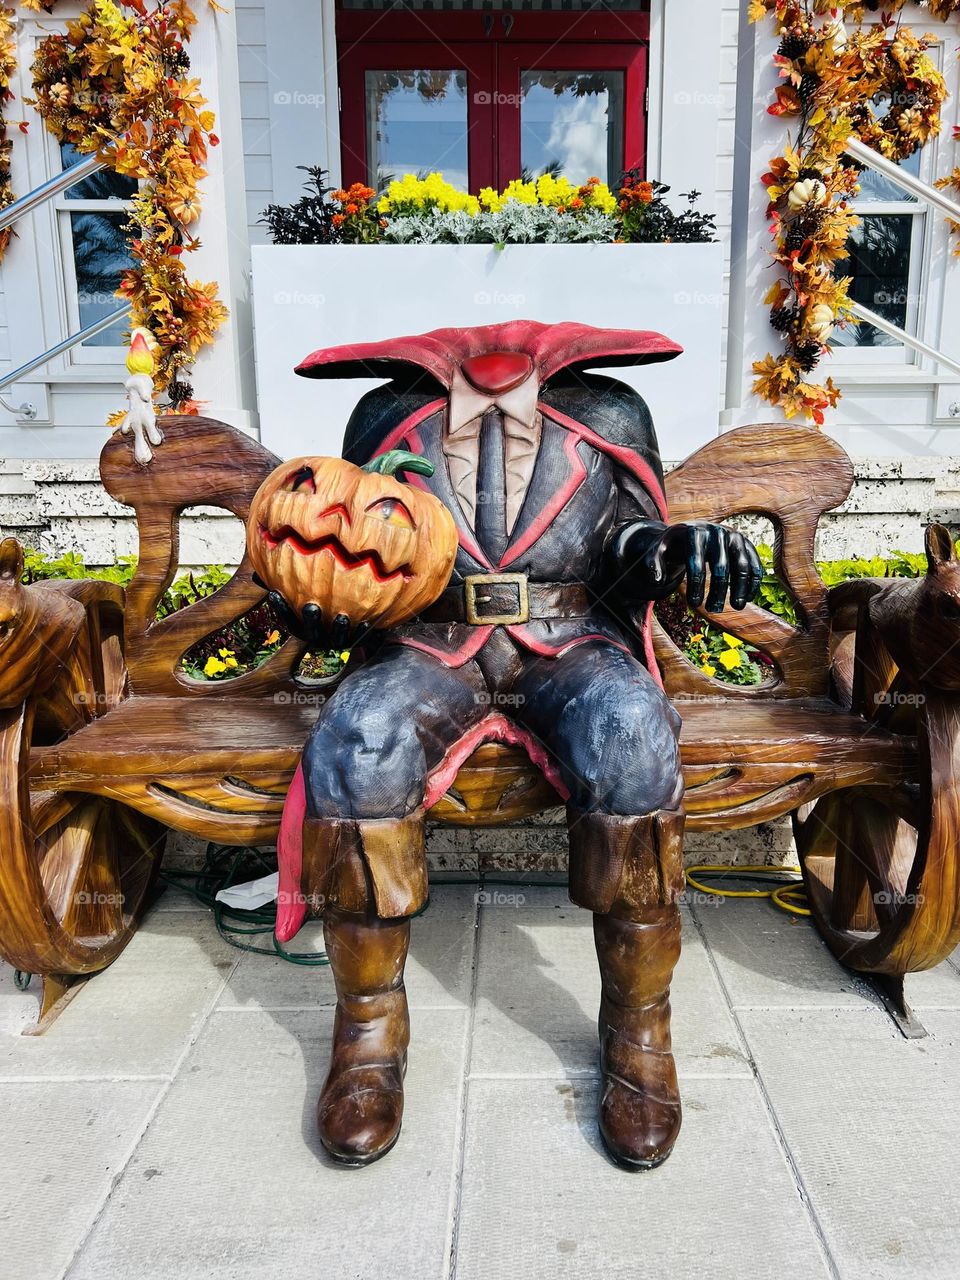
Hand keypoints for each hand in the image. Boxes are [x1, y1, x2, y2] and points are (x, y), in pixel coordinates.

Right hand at [254, 577, 360, 652]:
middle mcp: (320, 637)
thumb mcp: (306, 593)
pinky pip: (362, 639)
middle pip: (312, 632)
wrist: (359, 625)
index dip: (281, 610)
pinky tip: (368, 622)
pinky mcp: (359, 641)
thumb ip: (287, 583)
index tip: (274, 594)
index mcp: (304, 628)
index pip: (289, 621)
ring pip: (337, 639)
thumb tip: (258, 568)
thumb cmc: (326, 602)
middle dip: (311, 622)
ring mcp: (339, 641)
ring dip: (339, 630)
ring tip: (342, 618)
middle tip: (311, 607)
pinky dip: (365, 632)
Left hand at [613, 520, 762, 611]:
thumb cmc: (673, 545)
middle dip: (718, 590)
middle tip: (713, 610)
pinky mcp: (745, 543)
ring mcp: (734, 536)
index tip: (693, 605)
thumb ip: (653, 563)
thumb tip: (657, 581)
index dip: (695, 585)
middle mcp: (717, 531)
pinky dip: (753, 580)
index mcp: (694, 532)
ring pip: (742, 564)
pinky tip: (748, 598)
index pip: (696, 561)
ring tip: (736, 607)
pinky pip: (753, 563)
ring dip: (741, 587)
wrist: (691, 530)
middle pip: (720, 566)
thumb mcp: (658, 550)